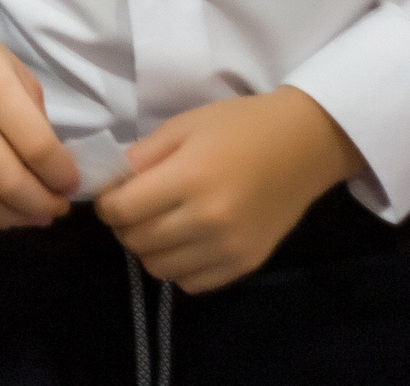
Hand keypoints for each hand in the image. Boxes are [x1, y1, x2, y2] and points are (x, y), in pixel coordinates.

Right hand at [0, 10, 79, 231]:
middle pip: (12, 185)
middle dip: (44, 205)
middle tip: (57, 208)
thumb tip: (52, 171)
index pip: (39, 150)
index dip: (63, 176)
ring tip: (30, 215)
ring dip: (14, 220)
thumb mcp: (12, 70)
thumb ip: (35, 119)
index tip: (72, 185)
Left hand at [94, 88, 363, 292]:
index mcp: (190, 178)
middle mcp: (208, 220)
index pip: (122, 210)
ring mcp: (229, 248)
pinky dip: (178, 266)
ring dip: (149, 248)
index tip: (111, 193)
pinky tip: (185, 241)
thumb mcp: (183, 126)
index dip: (106, 203)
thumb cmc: (239, 126)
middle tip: (134, 207)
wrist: (303, 145)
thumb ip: (142, 157)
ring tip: (159, 224)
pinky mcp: (245, 265)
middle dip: (123, 225)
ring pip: (159, 268)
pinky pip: (191, 283)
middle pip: (137, 242)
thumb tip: (110, 186)